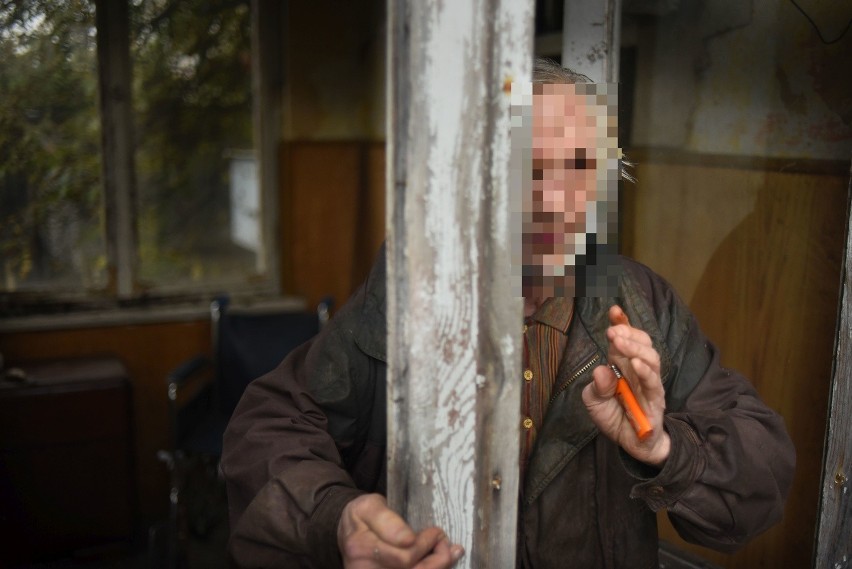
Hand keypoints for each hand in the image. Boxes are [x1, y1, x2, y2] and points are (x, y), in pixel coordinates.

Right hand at [337, 494, 463, 568]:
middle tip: (445, 541)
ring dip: (436, 567)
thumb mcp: (370, 505)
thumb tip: (408, 539)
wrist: (346, 535)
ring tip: (448, 553)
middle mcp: (364, 568)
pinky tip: (440, 564)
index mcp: (361, 545)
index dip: (426, 545)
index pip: (403, 555)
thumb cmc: (361, 517)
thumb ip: (388, 519)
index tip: (437, 532)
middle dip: (436, 558)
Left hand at [582, 305, 669, 465]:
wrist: (632, 444)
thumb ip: (596, 387)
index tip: (614, 310)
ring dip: (634, 347)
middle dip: (627, 332)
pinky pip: (654, 382)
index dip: (622, 323)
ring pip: (650, 358)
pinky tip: (636, 364)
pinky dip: (646, 371)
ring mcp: (649, 383)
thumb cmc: (614, 417)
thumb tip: (600, 371)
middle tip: (612, 330)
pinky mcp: (657, 399)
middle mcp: (637, 369)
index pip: (625, 338)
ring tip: (619, 341)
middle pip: (641, 343)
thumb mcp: (595, 402)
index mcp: (621, 364)